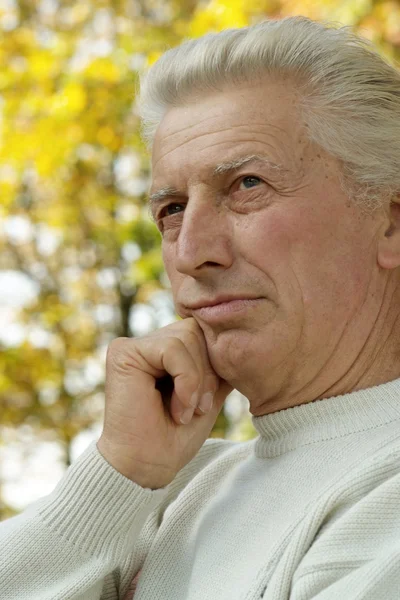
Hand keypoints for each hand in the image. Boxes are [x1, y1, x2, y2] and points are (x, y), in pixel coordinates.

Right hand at [97, 317, 232, 488]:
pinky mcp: (123, 352)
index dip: (216, 364)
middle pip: (197, 330)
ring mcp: (134, 346)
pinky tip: (178, 409)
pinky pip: (172, 348)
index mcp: (167, 350)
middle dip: (209, 371)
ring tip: (186, 411)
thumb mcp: (210, 393)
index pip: (205, 333)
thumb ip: (218, 363)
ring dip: (197, 380)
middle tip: (200, 408)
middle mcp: (149, 343)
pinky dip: (185, 380)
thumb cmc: (176, 436)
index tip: (209, 402)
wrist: (148, 466)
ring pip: (187, 337)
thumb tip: (238, 338)